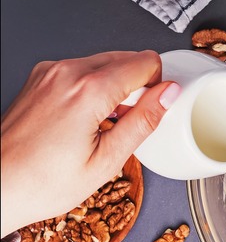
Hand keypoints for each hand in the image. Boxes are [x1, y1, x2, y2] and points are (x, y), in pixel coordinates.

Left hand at [1, 51, 180, 237]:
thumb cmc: (40, 183)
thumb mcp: (107, 160)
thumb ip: (144, 121)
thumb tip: (168, 94)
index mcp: (88, 90)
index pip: (145, 62)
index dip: (158, 86)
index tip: (152, 109)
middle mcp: (66, 72)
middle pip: (126, 58)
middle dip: (137, 87)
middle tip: (127, 124)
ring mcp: (49, 73)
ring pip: (105, 63)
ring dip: (115, 88)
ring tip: (104, 126)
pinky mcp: (40, 79)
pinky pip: (81, 71)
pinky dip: (93, 89)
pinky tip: (85, 121)